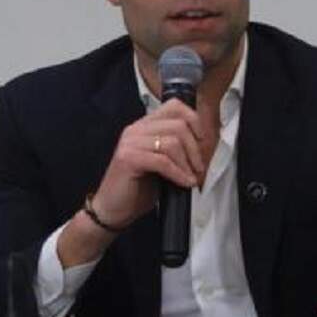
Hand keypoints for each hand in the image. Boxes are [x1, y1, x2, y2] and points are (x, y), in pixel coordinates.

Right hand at [57, 99, 204, 267]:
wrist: (113, 209)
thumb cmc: (137, 188)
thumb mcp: (161, 163)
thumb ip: (176, 148)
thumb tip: (203, 144)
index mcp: (144, 126)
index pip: (175, 106)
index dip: (194, 121)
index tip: (202, 142)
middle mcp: (135, 129)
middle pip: (178, 125)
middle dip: (195, 149)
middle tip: (198, 168)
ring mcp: (130, 143)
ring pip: (172, 142)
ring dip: (188, 163)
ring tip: (191, 178)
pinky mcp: (128, 159)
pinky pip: (162, 161)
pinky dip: (178, 173)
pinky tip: (184, 183)